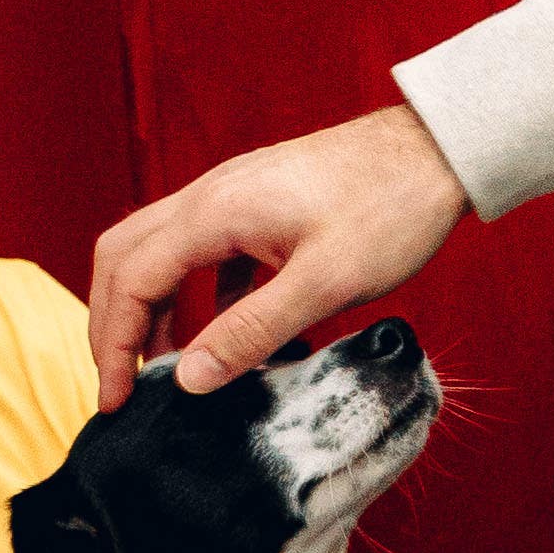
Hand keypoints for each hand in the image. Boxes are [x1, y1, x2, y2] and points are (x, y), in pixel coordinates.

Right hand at [88, 104, 469, 393]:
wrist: (439, 151)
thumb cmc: (390, 208)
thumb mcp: (325, 284)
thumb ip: (252, 332)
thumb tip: (188, 380)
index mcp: (215, 212)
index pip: (131, 280)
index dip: (113, 344)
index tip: (116, 401)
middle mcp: (211, 195)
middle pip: (126, 258)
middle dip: (115, 324)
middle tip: (122, 386)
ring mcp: (235, 195)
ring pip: (164, 252)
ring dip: (157, 310)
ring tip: (174, 370)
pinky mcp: (262, 204)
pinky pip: (209, 252)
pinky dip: (206, 297)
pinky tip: (237, 336)